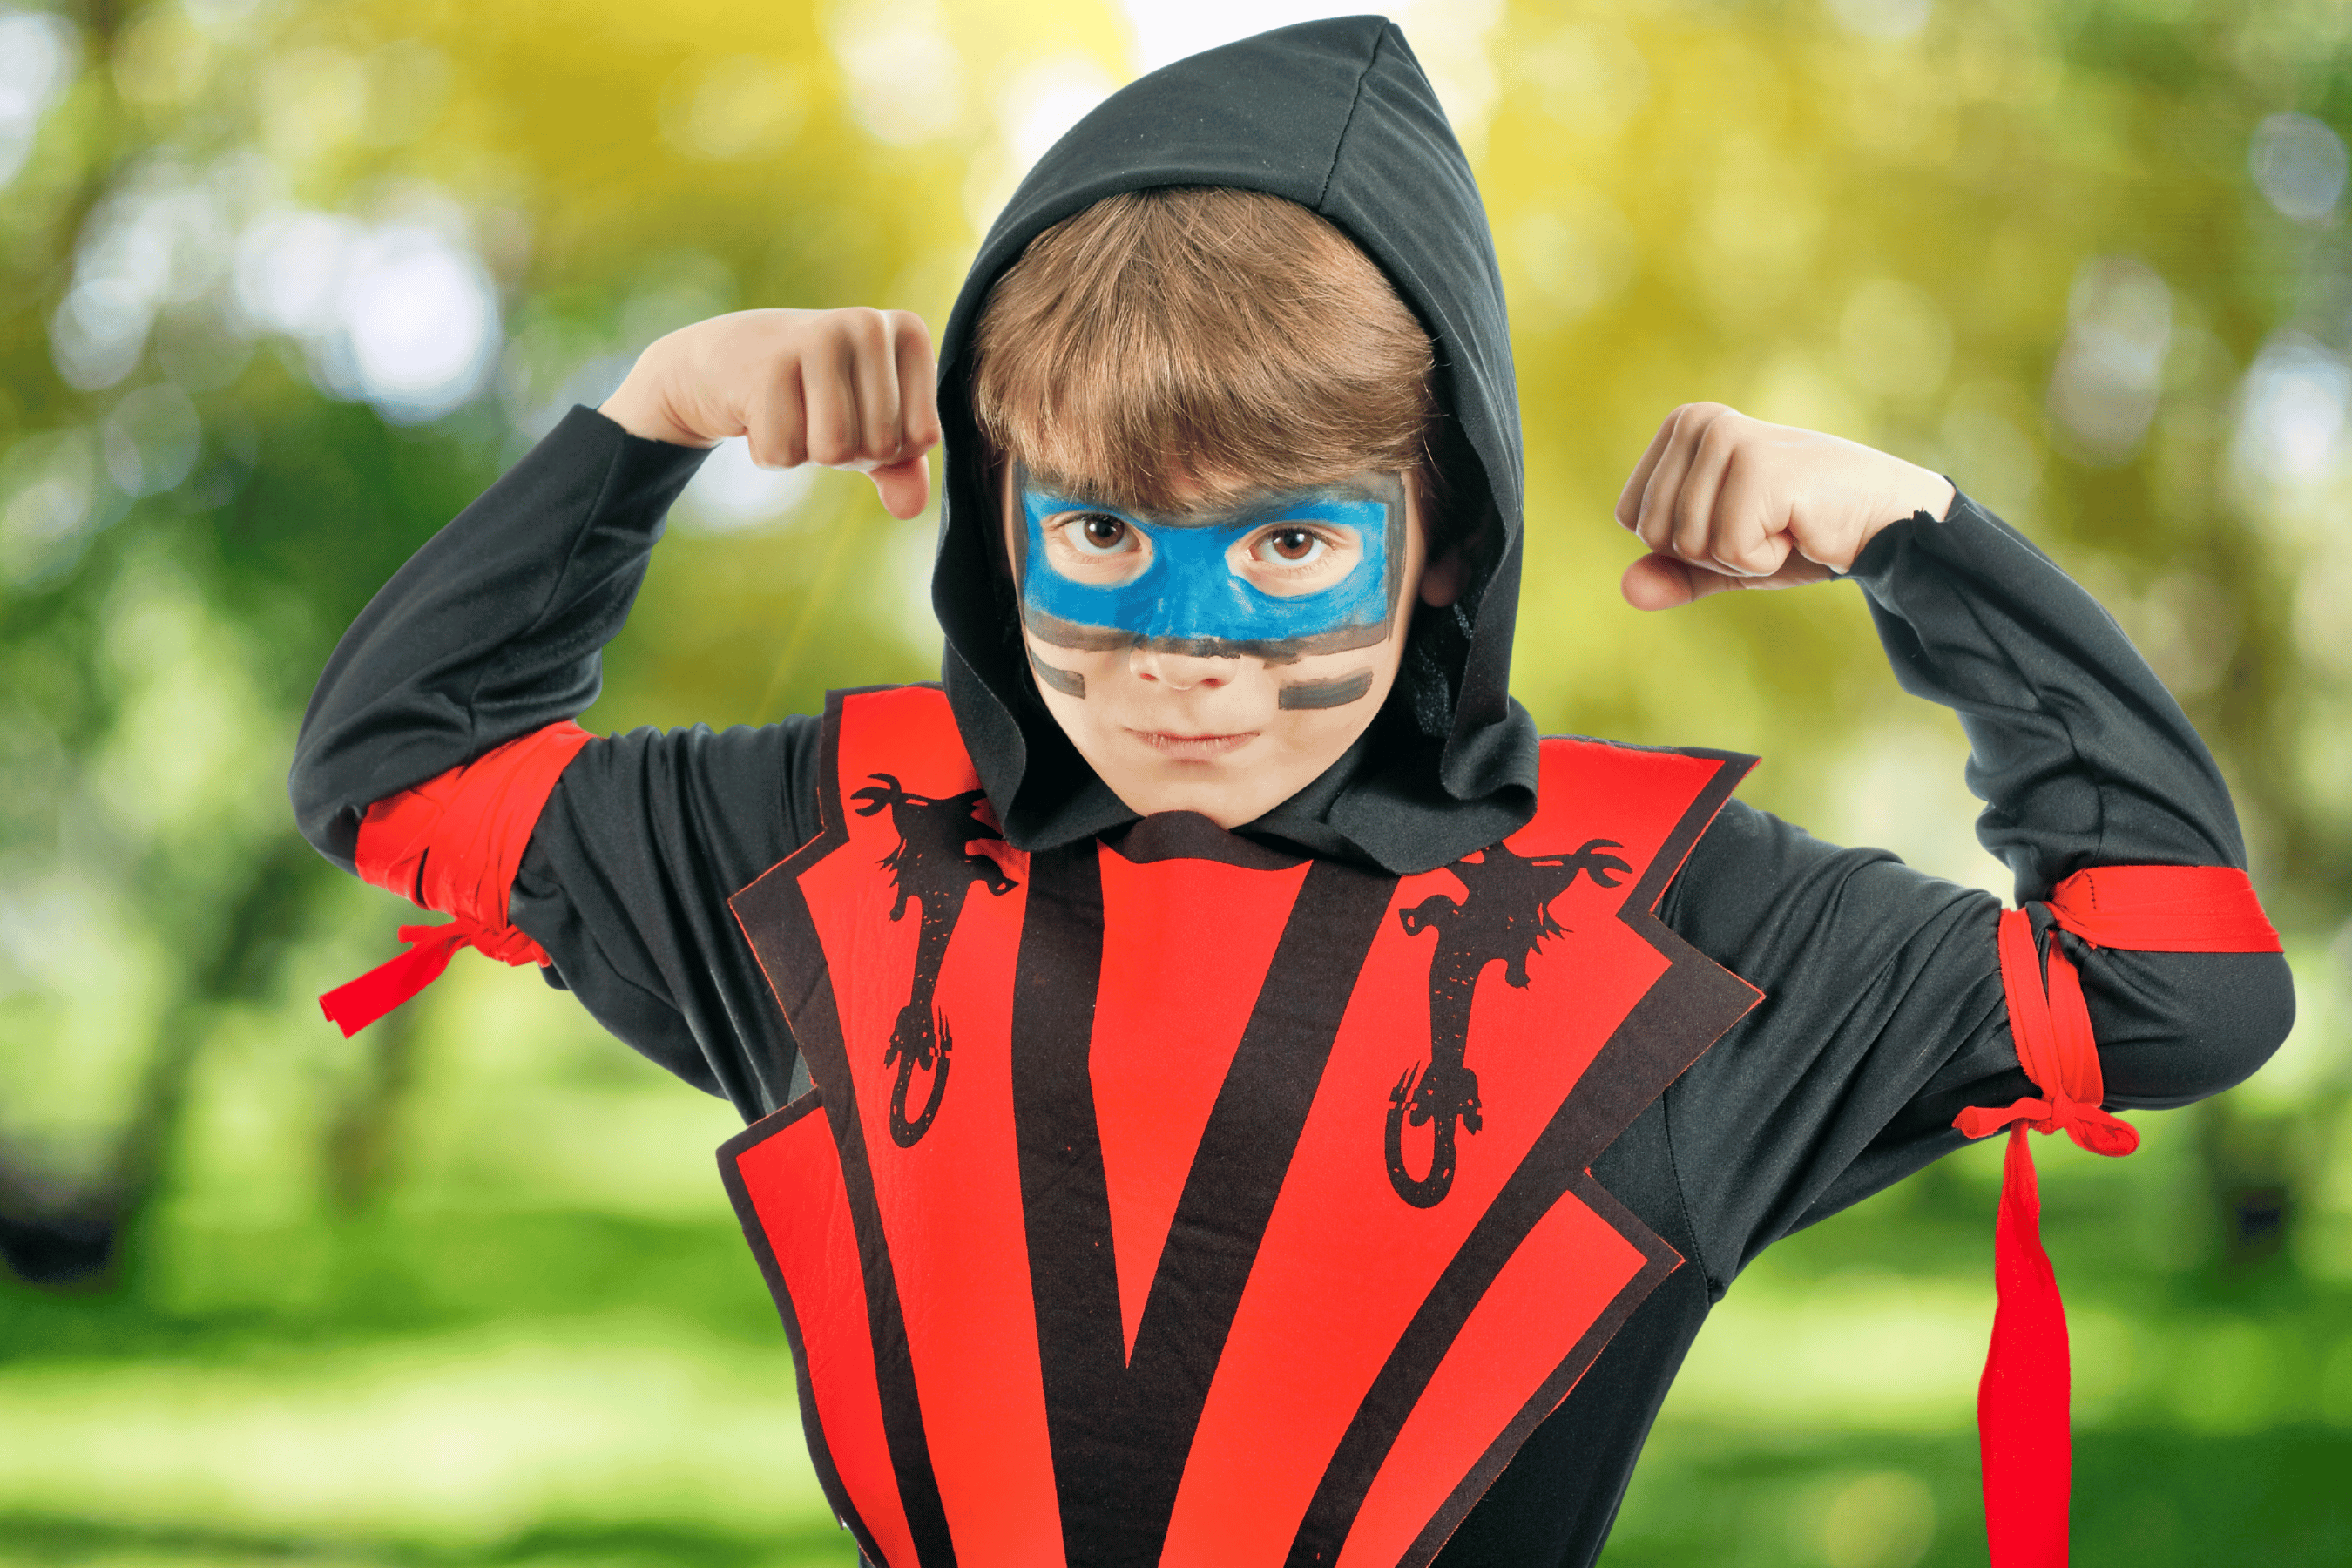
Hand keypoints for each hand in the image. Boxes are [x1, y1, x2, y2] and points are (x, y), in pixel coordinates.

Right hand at [600, 308, 940, 519]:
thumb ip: (902, 467)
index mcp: (907, 333)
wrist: (721, 364)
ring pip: (835, 451)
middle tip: (813, 411)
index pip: (922, 437)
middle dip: (844, 452)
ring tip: (789, 411)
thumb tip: (910, 508)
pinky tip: (757, 411)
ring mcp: (819, 337)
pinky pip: (785, 453)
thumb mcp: (866, 426)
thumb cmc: (811, 395)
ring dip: (805, 452)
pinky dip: (767, 451)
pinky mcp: (768, 365)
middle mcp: (869, 323)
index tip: (855, 412)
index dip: (884, 448)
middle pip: (880, 447)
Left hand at [1614, 403, 1955, 610]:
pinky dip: (1765, 559)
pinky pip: (1729, 550)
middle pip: (1654, 534)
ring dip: (1741, 555)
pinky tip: (1799, 528)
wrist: (1881, 523)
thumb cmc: (1800, 533)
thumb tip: (1628, 591)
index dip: (1684, 543)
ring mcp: (1727, 440)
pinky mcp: (1757, 468)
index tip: (1739, 518)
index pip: (1632, 518)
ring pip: (1690, 545)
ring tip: (1784, 522)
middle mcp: (1699, 422)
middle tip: (1766, 523)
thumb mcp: (1723, 558)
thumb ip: (1672, 573)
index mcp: (1682, 427)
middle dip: (1711, 552)